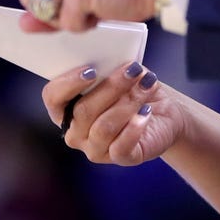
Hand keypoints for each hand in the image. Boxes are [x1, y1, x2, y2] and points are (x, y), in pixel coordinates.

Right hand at [44, 61, 185, 165]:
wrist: (167, 113)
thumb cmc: (136, 91)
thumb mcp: (122, 74)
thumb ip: (110, 68)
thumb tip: (111, 61)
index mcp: (68, 109)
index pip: (52, 97)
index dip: (67, 84)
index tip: (91, 70)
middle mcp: (76, 133)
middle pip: (83, 111)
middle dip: (111, 87)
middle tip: (133, 70)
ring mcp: (96, 149)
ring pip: (104, 127)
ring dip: (128, 102)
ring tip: (147, 85)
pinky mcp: (122, 158)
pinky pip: (122, 146)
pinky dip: (135, 126)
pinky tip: (146, 112)